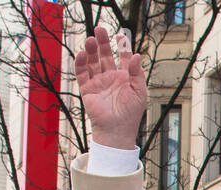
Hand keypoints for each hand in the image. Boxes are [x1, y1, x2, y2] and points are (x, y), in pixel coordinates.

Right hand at [74, 26, 146, 149]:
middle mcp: (111, 77)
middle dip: (102, 42)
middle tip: (99, 29)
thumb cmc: (131, 113)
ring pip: (93, 61)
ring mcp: (98, 82)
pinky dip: (81, 63)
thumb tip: (137, 55)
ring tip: (91, 39)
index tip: (120, 36)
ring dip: (91, 50)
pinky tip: (83, 53)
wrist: (117, 129)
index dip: (121, 47)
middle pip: (105, 55)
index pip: (123, 57)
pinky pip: (82, 73)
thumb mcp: (139, 91)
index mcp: (125, 78)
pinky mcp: (87, 88)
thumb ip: (137, 73)